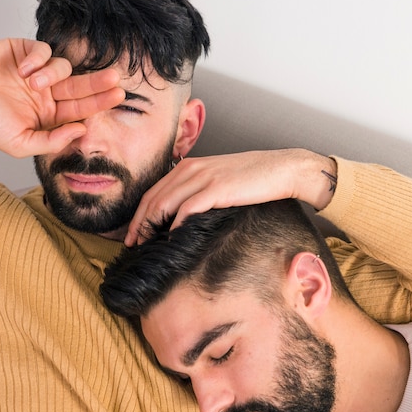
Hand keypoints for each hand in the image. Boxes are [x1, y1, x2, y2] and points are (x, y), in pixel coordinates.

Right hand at [0, 39, 124, 156]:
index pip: (81, 109)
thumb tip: (80, 132)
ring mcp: (38, 73)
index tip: (117, 97)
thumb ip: (52, 142)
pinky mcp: (24, 52)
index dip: (100, 103)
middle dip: (98, 83)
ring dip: (52, 75)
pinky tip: (25, 70)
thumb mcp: (21, 144)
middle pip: (81, 87)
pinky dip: (39, 59)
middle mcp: (49, 94)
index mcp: (51, 116)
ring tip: (33, 85)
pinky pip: (43, 50)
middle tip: (115, 80)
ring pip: (63, 68)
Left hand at [125, 149, 336, 244]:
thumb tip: (182, 218)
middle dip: (138, 223)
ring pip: (164, 203)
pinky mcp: (216, 188)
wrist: (280, 169)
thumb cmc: (253, 179)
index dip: (139, 214)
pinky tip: (170, 240)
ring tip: (144, 245)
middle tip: (131, 244)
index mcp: (189, 166)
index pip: (154, 191)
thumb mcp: (218, 180)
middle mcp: (190, 169)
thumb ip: (198, 192)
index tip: (133, 234)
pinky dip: (174, 225)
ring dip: (150, 226)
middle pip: (153, 198)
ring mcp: (202, 177)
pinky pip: (187, 208)